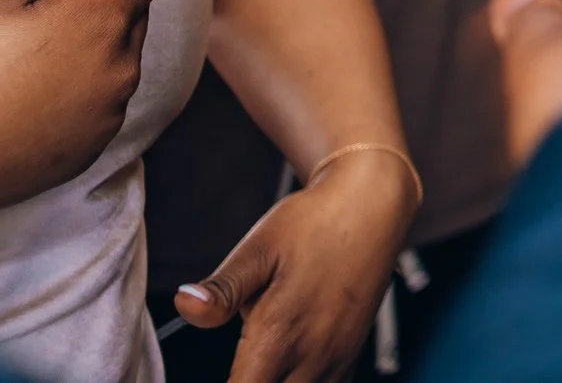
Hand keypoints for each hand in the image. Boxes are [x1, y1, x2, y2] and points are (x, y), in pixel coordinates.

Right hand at [0, 0, 172, 205]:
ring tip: (81, 11)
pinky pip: (105, 96)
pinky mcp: (90, 145)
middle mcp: (119, 65)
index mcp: (103, 22)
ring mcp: (107, 110)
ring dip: (108, 29)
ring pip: (121, 55)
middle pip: (133, 13)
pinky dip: (94, 71)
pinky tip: (63, 68)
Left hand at [174, 147, 414, 382]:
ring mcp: (336, 356)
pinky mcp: (350, 350)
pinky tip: (285, 364)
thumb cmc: (313, 222)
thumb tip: (183, 305)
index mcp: (281, 335)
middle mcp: (313, 355)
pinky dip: (298, 382)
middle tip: (236, 364)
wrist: (374, 202)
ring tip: (256, 359)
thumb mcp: (259, 248)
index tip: (224, 371)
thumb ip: (223, 289)